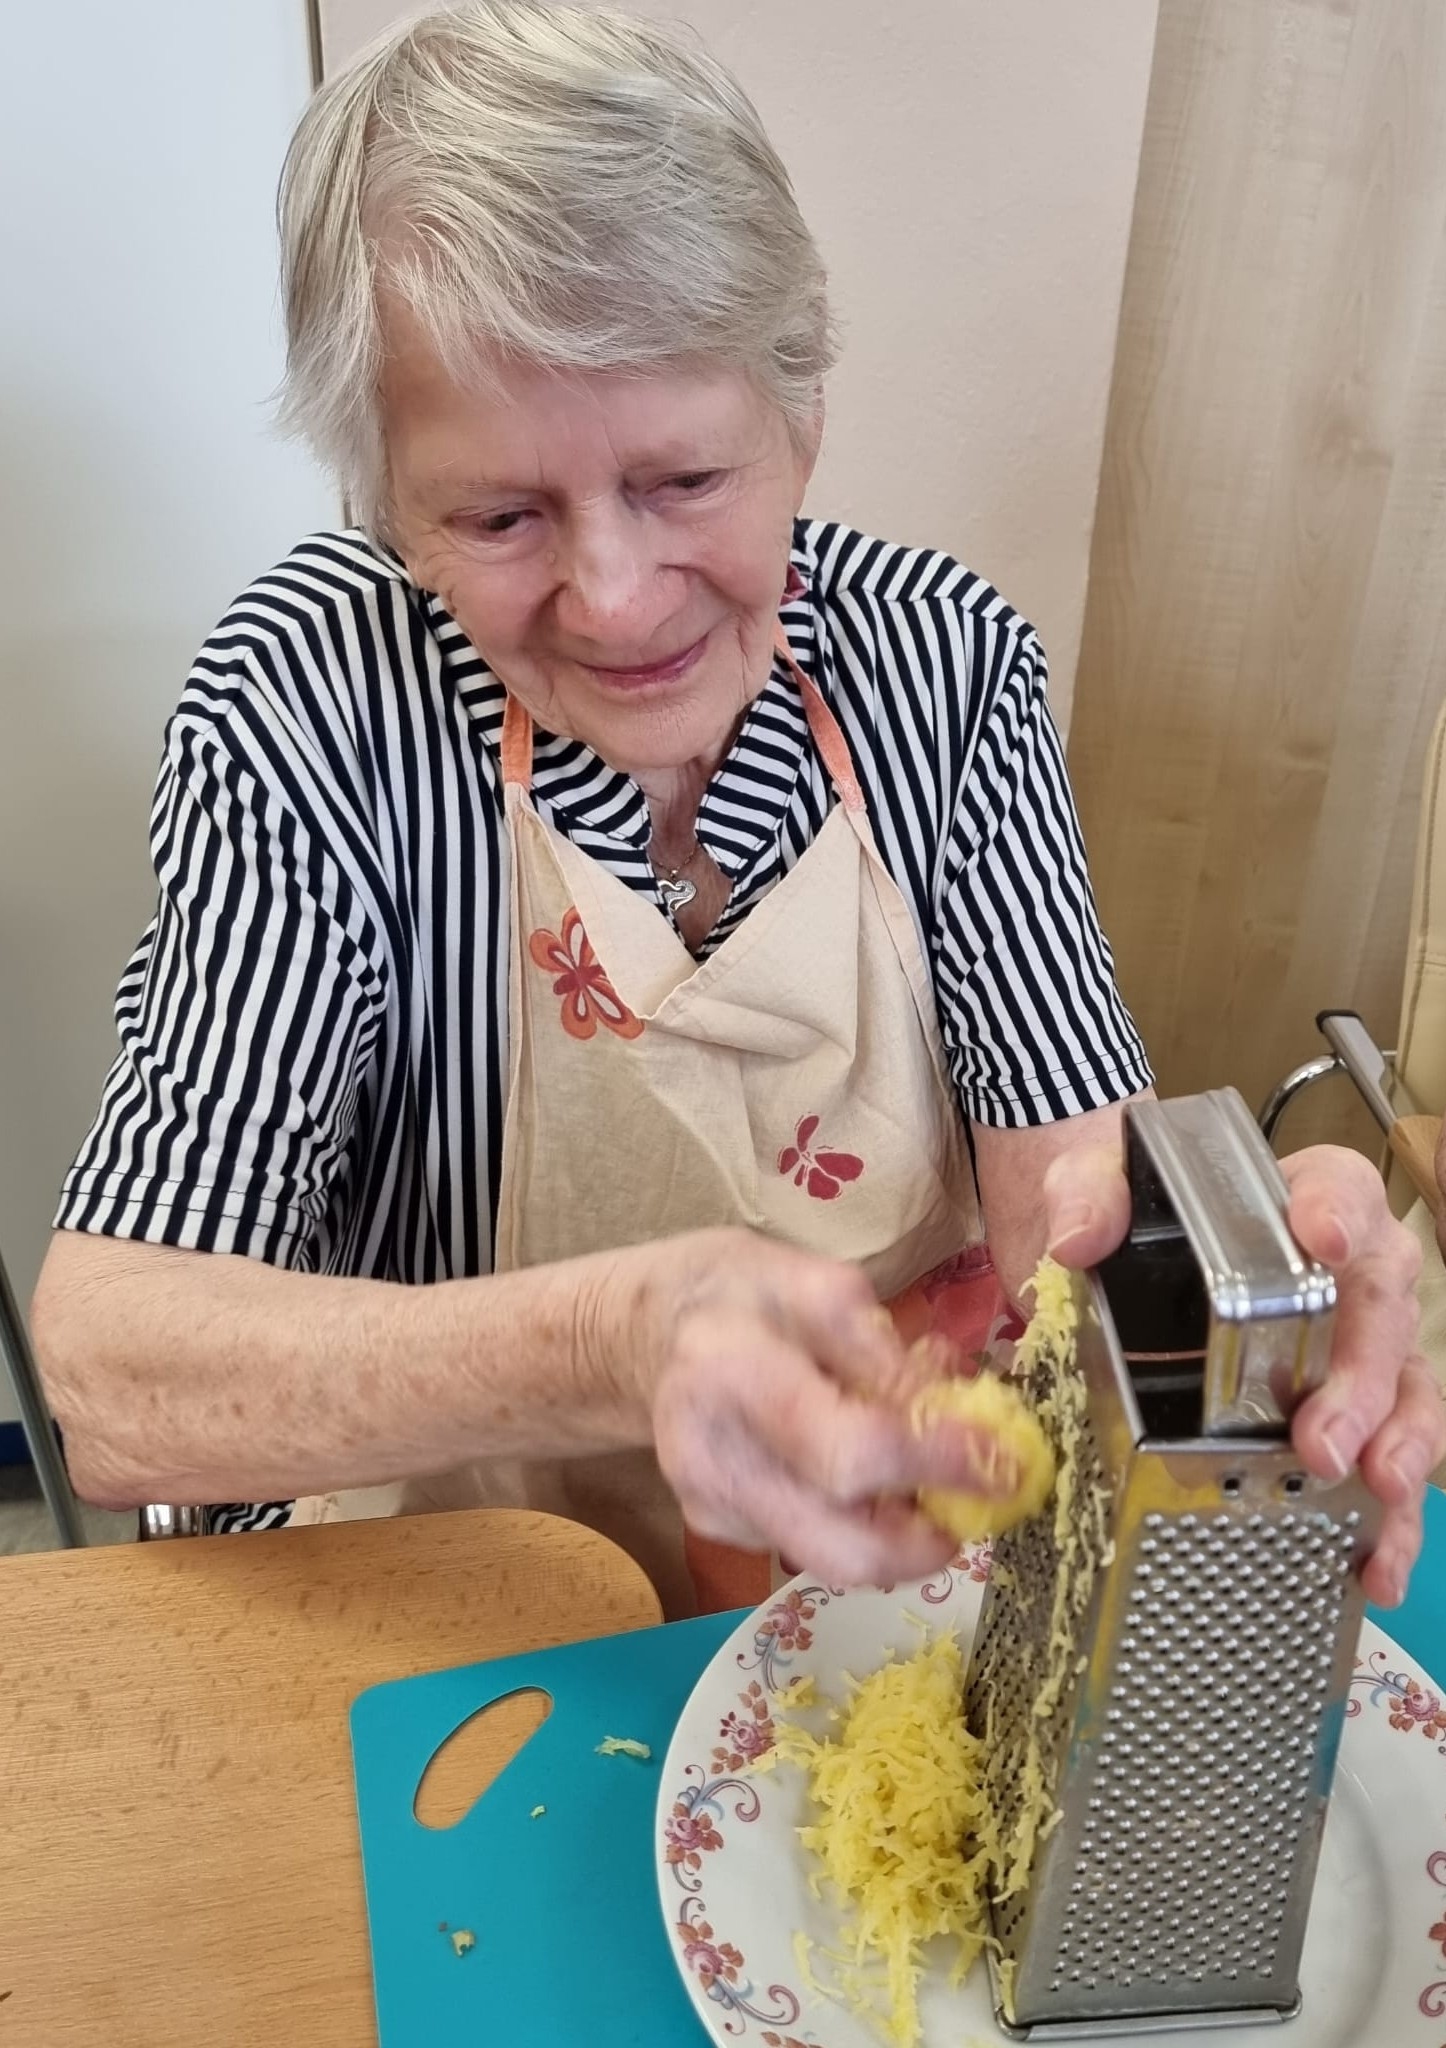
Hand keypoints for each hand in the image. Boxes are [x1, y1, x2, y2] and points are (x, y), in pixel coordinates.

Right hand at [613, 1228, 1017, 1584]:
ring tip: (924, 1473)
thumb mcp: (816, 1283)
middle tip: (979, 1504)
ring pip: (833, 1559)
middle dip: (929, 1543)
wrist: (647, 1332)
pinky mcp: (718, 1533)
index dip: (941, 1465)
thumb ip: (884, 1352)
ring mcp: (712, 1509)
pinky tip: (868, 1470)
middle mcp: (715, 1462)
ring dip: (900, 1532)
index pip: (853, 1452)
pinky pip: (810, 1543)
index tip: (1006, 1460)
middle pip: (842, 1551)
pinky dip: (859, 1518)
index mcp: (735, 1375)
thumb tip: (957, 1417)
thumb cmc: (742, 1294)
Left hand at [1046, 1143, 1445, 1607]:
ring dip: (1396, 1444)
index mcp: (1299, 1197)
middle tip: (1324, 1437)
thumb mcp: (1095, 1180)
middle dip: (1361, 1377)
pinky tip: (1375, 1563)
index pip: (1341, 1187)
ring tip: (1375, 1489)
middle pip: (1382, 1309)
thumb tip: (1076, 1237)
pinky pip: (1383, 1460)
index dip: (1340, 1212)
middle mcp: (1348, 1272)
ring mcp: (1354, 1349)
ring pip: (1405, 1390)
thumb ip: (1089, 1194)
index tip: (1324, 1241)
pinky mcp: (1345, 1417)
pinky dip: (1384, 1518)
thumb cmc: (1132, 1214)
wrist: (1120, 1262)